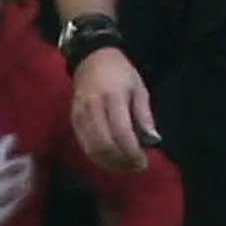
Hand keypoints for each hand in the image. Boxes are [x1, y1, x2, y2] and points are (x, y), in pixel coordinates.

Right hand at [70, 46, 156, 172]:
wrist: (91, 58)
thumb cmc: (121, 73)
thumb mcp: (140, 89)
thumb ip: (144, 116)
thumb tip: (152, 141)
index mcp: (113, 98)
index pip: (121, 133)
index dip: (132, 153)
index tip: (144, 162)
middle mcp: (93, 108)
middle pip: (104, 145)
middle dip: (121, 161)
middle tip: (136, 166)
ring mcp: (80, 114)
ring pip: (91, 148)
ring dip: (109, 162)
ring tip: (125, 166)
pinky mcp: (73, 119)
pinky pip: (83, 143)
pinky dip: (96, 156)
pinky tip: (110, 159)